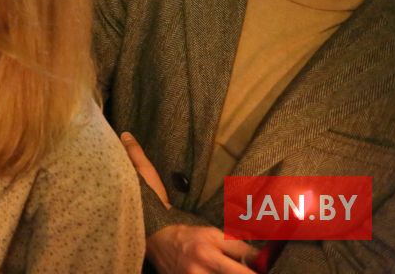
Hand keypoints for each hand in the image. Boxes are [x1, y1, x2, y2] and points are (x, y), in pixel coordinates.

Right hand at [121, 133, 257, 273]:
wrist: (135, 241)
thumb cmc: (152, 214)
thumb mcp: (152, 186)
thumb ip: (141, 160)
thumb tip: (125, 134)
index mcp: (206, 236)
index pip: (246, 249)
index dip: (261, 255)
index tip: (269, 257)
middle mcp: (205, 258)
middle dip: (255, 273)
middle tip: (265, 271)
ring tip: (250, 271)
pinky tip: (222, 272)